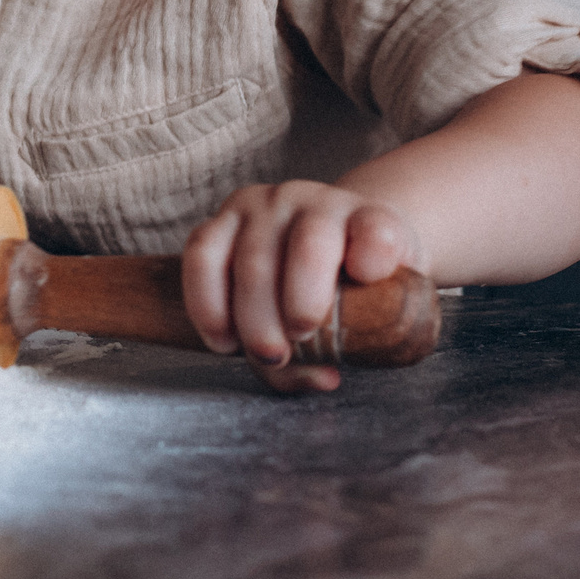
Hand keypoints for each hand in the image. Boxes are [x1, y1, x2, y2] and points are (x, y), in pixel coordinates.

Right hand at [180, 180, 425, 393]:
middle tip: (295, 350)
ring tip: (265, 354)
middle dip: (297, 311)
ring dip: (253, 318)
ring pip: (252, 257)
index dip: (374, 255)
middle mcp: (318, 203)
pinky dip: (206, 304)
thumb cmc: (350, 288)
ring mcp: (267, 204)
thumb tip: (323, 375)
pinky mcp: (223, 217)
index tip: (366, 282)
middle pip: (308, 249)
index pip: (377, 231)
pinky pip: (201, 253)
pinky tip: (222, 339)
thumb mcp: (366, 317)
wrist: (324, 248)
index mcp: (370, 221)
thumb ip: (344, 348)